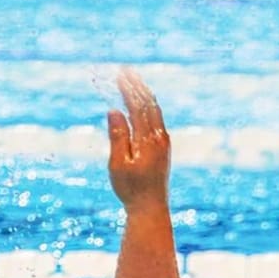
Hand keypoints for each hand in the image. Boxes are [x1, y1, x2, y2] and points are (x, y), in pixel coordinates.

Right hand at [107, 69, 169, 210]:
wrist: (150, 207)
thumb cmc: (130, 189)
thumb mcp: (118, 164)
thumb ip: (117, 136)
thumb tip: (114, 110)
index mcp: (148, 139)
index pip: (138, 106)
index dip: (128, 89)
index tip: (119, 74)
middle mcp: (160, 137)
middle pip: (149, 103)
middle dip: (136, 85)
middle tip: (125, 70)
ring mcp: (163, 141)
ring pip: (154, 110)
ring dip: (143, 94)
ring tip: (132, 81)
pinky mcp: (163, 147)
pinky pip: (155, 119)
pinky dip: (147, 106)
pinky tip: (141, 103)